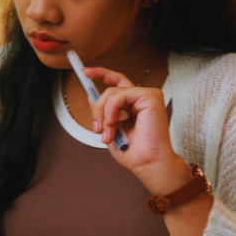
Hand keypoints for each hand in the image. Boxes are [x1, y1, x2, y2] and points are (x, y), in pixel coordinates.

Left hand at [83, 66, 212, 235]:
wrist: (148, 164)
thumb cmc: (134, 153)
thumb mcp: (110, 129)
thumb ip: (102, 112)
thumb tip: (89, 96)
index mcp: (135, 105)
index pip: (118, 82)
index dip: (102, 74)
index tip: (85, 72)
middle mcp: (142, 98)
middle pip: (112, 87)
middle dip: (98, 106)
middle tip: (96, 127)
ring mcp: (148, 96)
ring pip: (112, 92)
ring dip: (103, 114)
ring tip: (107, 132)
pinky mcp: (150, 96)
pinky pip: (119, 95)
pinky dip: (111, 111)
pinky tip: (113, 124)